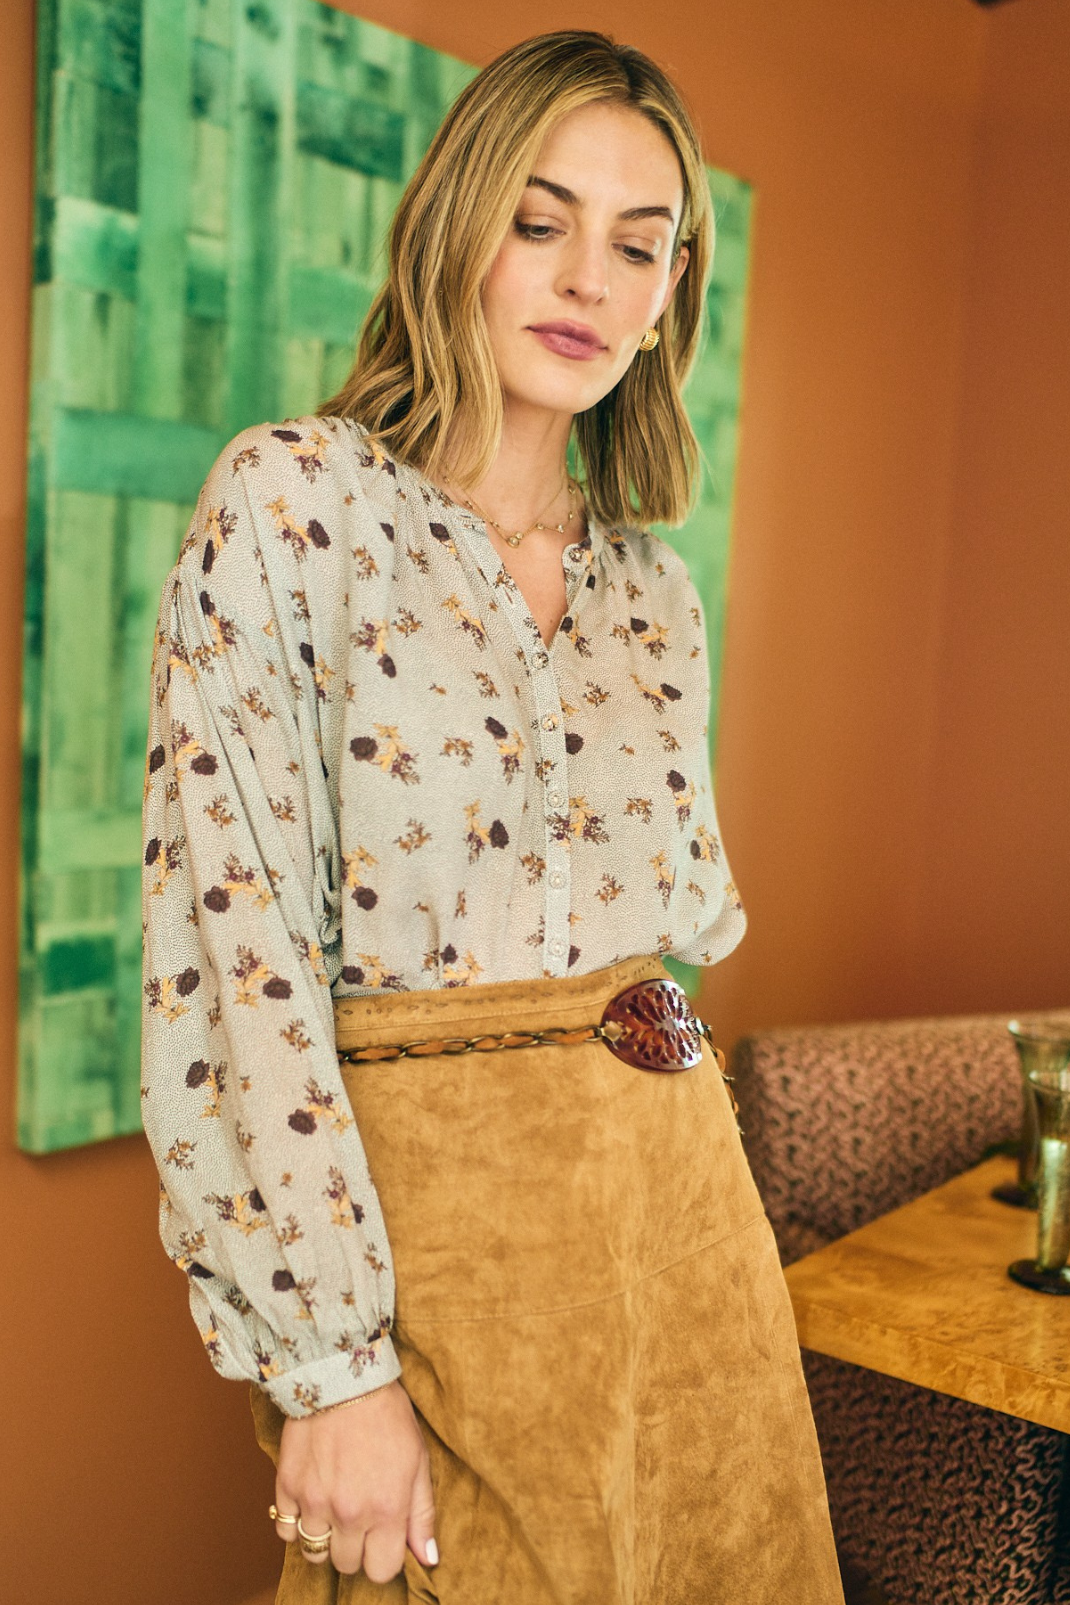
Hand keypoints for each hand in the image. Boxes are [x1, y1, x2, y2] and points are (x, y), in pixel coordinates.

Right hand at [274, 1380, 437, 1580]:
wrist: (344, 1376)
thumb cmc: (387, 1415)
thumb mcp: (418, 1460)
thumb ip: (422, 1514)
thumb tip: (428, 1558)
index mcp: (386, 1509)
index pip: (382, 1571)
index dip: (383, 1557)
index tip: (383, 1537)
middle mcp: (349, 1513)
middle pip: (346, 1565)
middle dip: (355, 1546)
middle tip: (359, 1515)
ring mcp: (314, 1502)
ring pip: (314, 1553)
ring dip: (325, 1537)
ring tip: (334, 1507)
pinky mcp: (287, 1487)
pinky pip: (285, 1531)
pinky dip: (297, 1522)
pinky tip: (311, 1499)